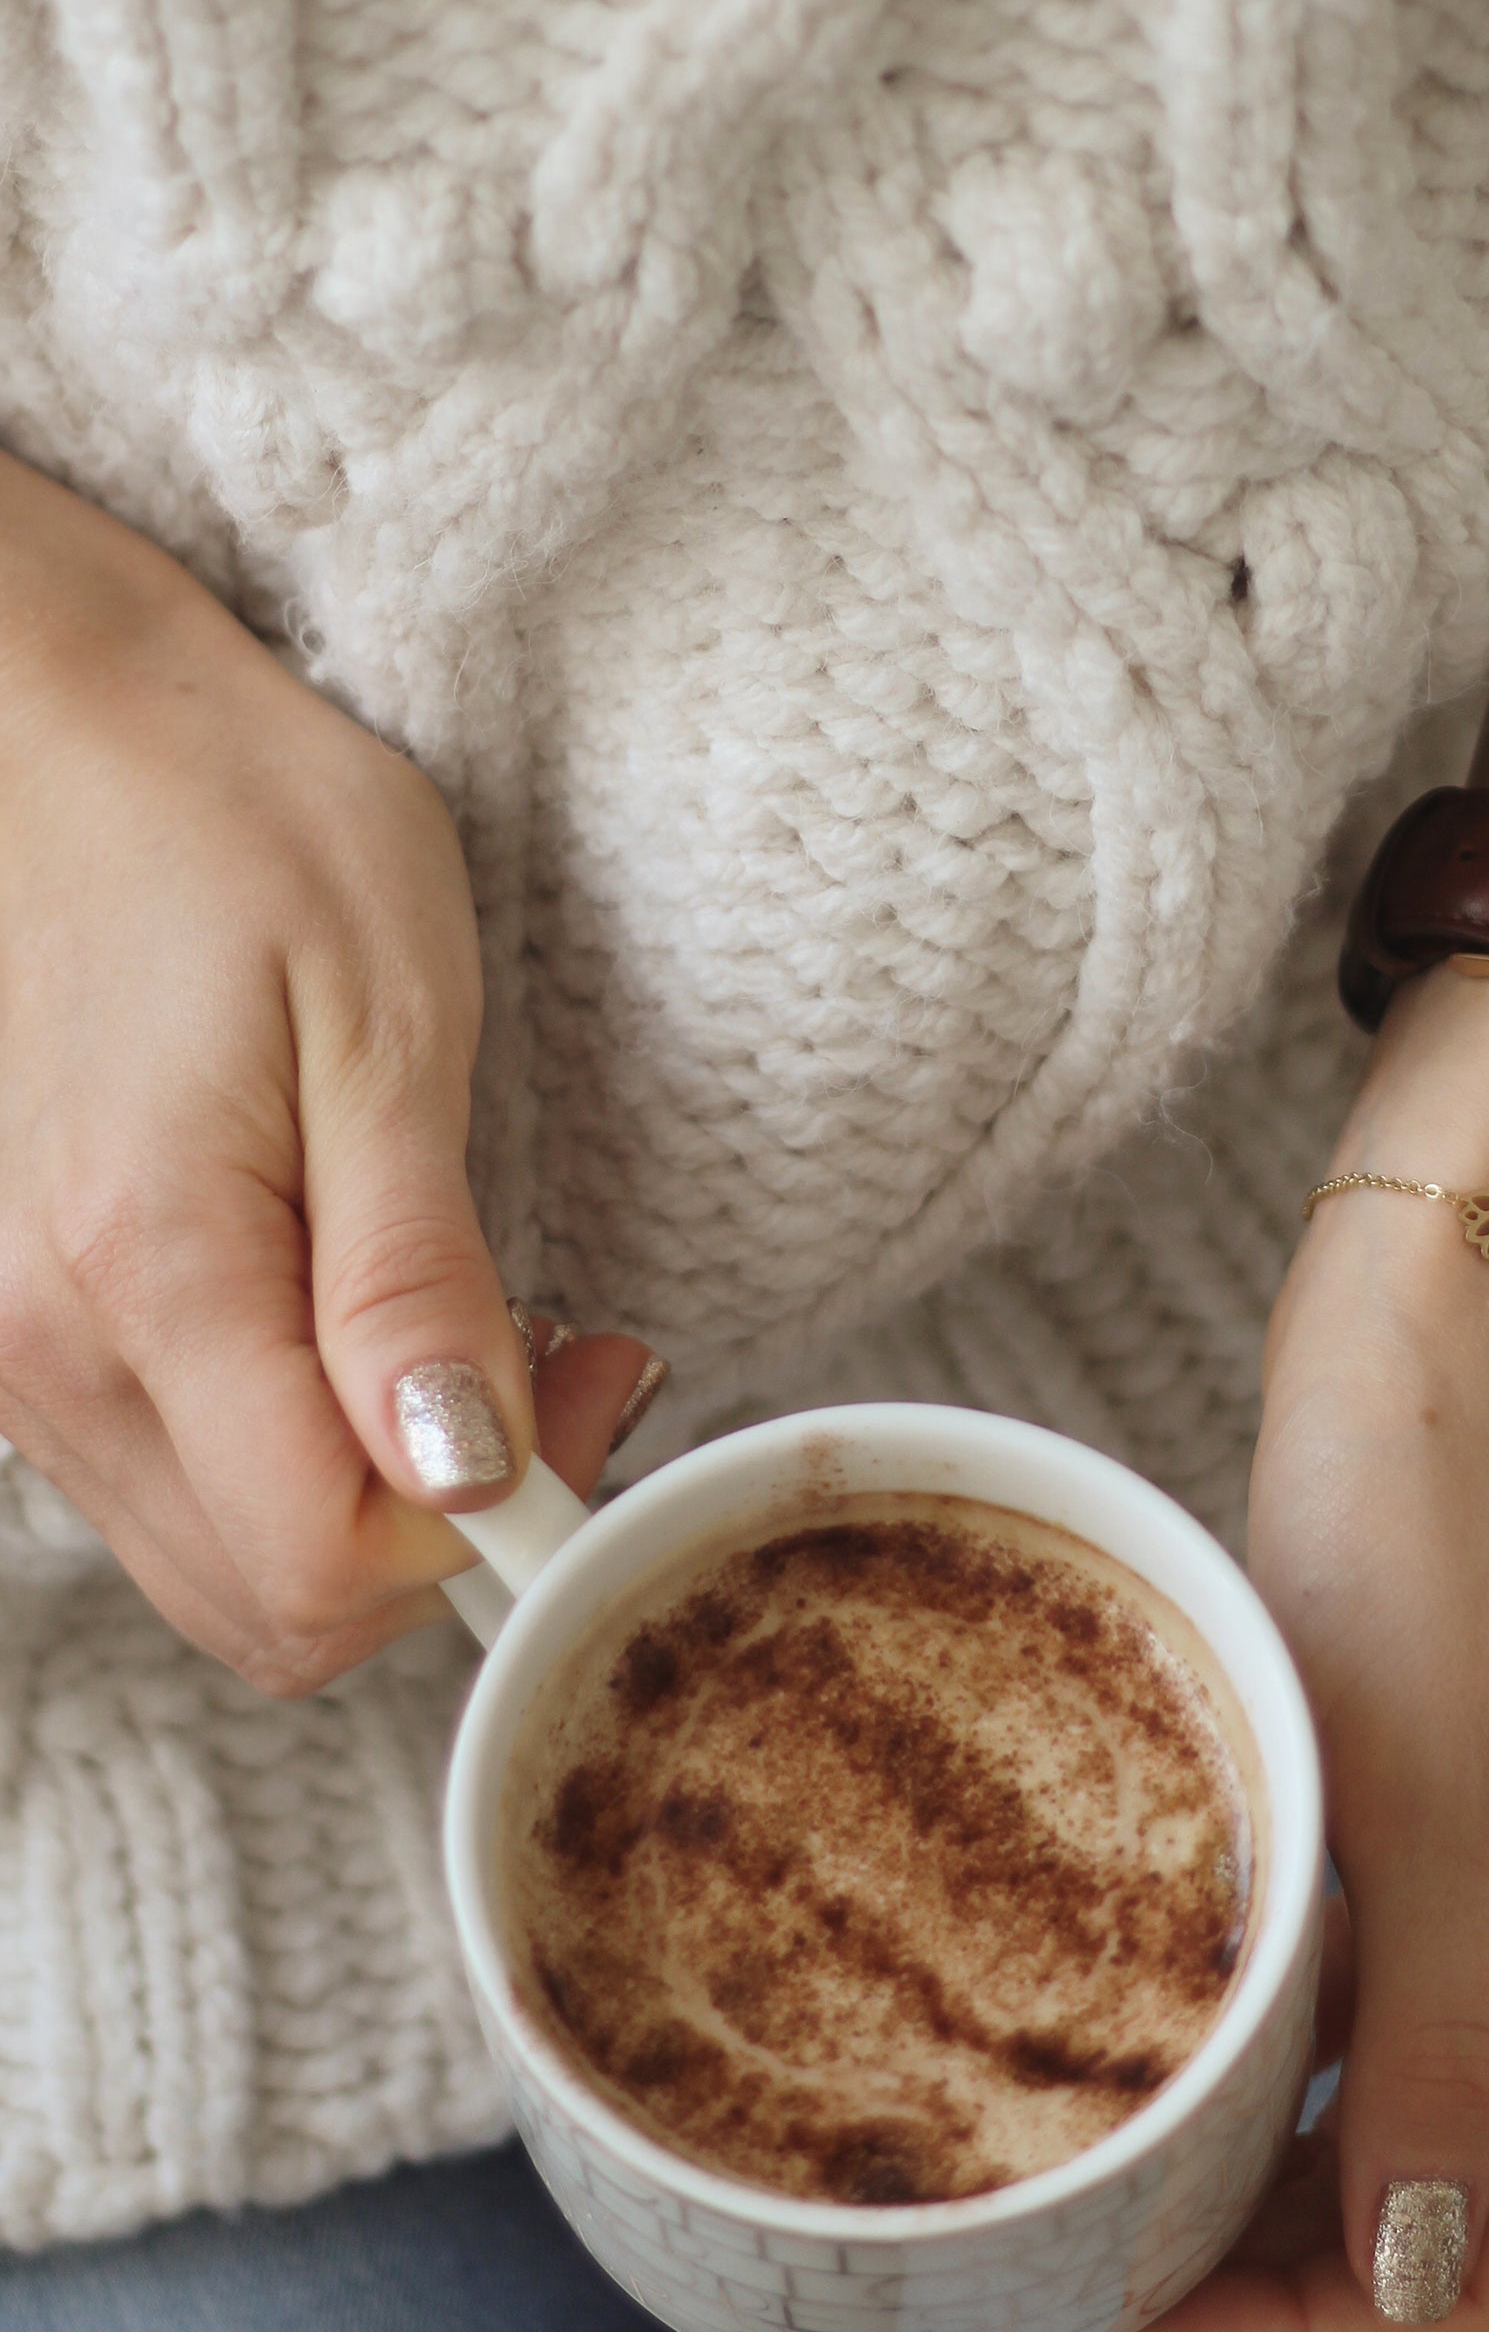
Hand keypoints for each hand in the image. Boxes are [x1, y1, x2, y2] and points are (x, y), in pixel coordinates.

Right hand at [0, 456, 656, 1690]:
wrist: (56, 728)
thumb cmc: (239, 828)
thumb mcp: (386, 1022)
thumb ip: (413, 1274)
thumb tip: (462, 1473)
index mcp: (145, 1269)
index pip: (326, 1559)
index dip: (490, 1524)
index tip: (587, 1383)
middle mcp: (36, 1346)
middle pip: (263, 1603)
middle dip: (437, 1533)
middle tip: (551, 1363)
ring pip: (210, 1555)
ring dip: (360, 1495)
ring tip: (458, 1322)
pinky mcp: (2, 1321)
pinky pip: (156, 1474)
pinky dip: (276, 1449)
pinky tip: (347, 1319)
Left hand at [1108, 969, 1488, 2331]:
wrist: (1456, 1290)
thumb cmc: (1448, 1507)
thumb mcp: (1436, 1784)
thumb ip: (1436, 2035)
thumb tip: (1407, 2278)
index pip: (1486, 2270)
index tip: (1127, 2318)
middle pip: (1441, 2215)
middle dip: (1272, 2281)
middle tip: (1077, 2261)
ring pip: (1394, 2118)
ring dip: (1259, 2178)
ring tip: (1092, 2173)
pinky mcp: (1451, 1810)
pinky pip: (1365, 1999)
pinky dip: (1267, 2054)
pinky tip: (1149, 2034)